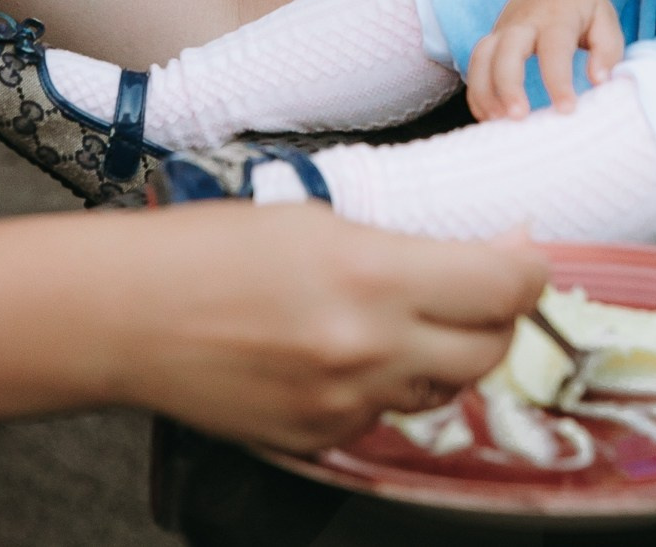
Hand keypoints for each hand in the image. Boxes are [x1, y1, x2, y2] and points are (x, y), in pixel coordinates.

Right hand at [113, 203, 546, 450]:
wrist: (125, 316)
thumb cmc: (206, 248)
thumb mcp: (316, 216)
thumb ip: (403, 242)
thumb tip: (480, 250)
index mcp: (372, 276)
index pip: (504, 285)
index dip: (529, 267)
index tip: (524, 251)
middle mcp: (369, 350)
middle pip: (490, 348)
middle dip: (498, 313)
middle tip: (481, 282)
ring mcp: (345, 404)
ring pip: (443, 387)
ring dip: (446, 351)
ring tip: (409, 315)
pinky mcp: (320, 438)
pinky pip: (386, 414)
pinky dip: (386, 383)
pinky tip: (350, 350)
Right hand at [468, 0, 620, 120]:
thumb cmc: (583, 4)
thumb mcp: (606, 19)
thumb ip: (607, 51)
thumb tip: (600, 80)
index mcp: (557, 17)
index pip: (554, 48)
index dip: (558, 81)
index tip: (566, 110)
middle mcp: (524, 22)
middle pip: (505, 51)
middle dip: (507, 85)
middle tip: (519, 117)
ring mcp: (503, 29)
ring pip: (481, 57)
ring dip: (484, 91)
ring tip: (497, 121)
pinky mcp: (492, 39)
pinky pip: (474, 65)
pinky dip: (476, 92)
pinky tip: (488, 116)